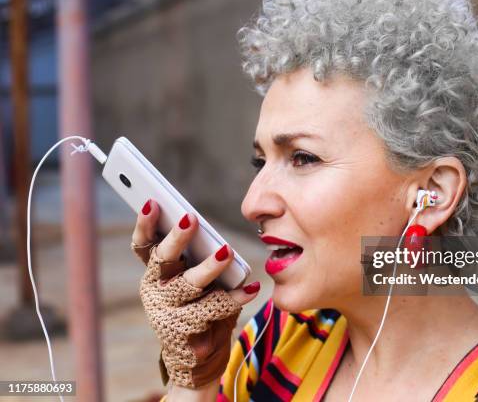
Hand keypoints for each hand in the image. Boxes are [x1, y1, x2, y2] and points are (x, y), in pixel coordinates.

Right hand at [130, 199, 260, 388]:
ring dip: (209, 266)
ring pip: (188, 283)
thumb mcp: (195, 281)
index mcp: (155, 273)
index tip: (152, 202)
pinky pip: (213, 308)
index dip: (145, 224)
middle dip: (176, 238)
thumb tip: (211, 235)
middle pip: (163, 258)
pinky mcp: (184, 330)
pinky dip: (235, 297)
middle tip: (190, 218)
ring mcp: (166, 311)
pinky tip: (251, 288)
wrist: (198, 359)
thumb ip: (196, 259)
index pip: (144, 245)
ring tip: (227, 252)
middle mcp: (156, 289)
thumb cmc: (199, 308)